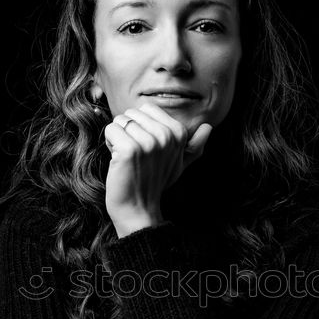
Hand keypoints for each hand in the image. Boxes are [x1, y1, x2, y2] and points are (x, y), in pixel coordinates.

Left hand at [103, 102, 211, 237]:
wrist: (138, 209)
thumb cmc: (155, 184)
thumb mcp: (180, 164)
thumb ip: (194, 145)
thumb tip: (208, 127)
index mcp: (179, 133)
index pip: (147, 108)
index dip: (141, 127)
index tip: (146, 149)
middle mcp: (166, 135)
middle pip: (132, 113)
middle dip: (128, 131)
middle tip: (135, 155)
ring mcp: (148, 143)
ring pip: (120, 120)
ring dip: (118, 139)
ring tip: (127, 159)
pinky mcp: (129, 149)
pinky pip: (111, 129)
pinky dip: (109, 143)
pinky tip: (118, 160)